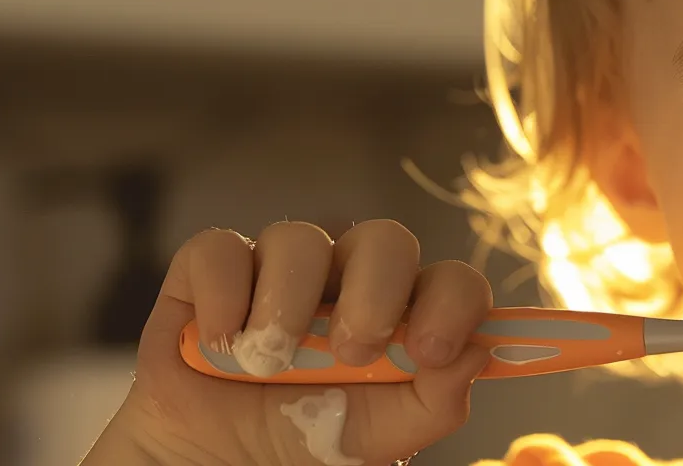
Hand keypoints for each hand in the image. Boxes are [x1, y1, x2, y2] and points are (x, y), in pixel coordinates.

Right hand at [85, 220, 493, 464]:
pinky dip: (223, 292)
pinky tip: (221, 340)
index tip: (432, 350)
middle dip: (376, 291)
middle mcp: (345, 283)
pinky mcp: (210, 274)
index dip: (452, 301)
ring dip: (289, 301)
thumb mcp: (377, 439)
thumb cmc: (302, 445)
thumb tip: (473, 355)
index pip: (448, 280)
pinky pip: (221, 248)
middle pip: (385, 240)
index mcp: (400, 318)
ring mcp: (278, 272)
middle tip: (350, 353)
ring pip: (300, 238)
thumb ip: (433, 403)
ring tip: (269, 365)